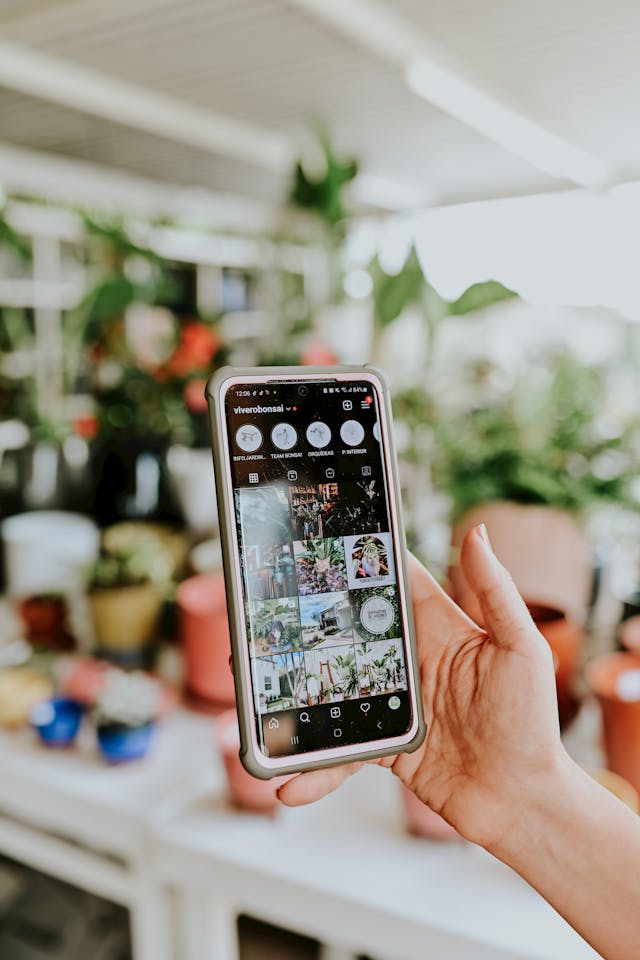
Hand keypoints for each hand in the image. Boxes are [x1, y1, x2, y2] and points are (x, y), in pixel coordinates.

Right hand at [278, 525, 566, 851]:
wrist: (524, 802)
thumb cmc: (532, 723)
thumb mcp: (520, 650)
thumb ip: (496, 591)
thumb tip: (477, 530)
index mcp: (437, 628)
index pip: (392, 582)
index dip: (359, 560)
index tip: (316, 545)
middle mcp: (409, 660)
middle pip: (346, 633)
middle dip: (304, 627)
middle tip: (258, 622)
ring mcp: (391, 704)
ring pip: (330, 690)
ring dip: (292, 696)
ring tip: (251, 702)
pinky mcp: (384, 746)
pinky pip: (340, 751)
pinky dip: (315, 769)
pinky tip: (289, 784)